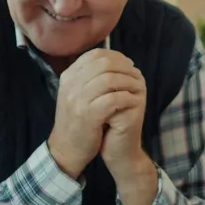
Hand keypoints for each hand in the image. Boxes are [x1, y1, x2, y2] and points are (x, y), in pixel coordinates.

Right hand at [49, 49, 144, 177]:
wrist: (66, 149)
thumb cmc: (76, 121)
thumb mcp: (76, 95)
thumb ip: (89, 77)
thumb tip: (113, 60)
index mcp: (68, 76)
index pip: (94, 55)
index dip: (116, 57)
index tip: (128, 64)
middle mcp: (71, 85)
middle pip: (103, 64)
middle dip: (124, 67)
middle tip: (136, 74)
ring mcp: (78, 100)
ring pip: (109, 79)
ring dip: (128, 82)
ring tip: (138, 87)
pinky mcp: (88, 115)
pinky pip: (113, 99)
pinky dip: (127, 97)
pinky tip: (134, 101)